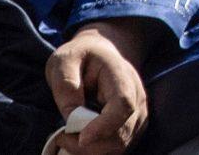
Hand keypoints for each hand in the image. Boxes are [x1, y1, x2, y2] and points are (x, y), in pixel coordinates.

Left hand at [42, 23, 149, 154]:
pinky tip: (79, 140)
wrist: (100, 53)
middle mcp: (137, 96)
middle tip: (60, 137)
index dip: (105, 125)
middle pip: (121, 132)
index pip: (123, 104)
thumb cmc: (80, 56)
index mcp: (121, 75)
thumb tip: (72, 116)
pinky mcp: (132, 128)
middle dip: (89, 145)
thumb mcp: (63, 60)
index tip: (81, 138)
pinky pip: (117, 149)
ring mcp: (138, 114)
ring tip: (66, 137)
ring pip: (120, 146)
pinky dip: (96, 151)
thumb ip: (65, 84)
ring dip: (91, 151)